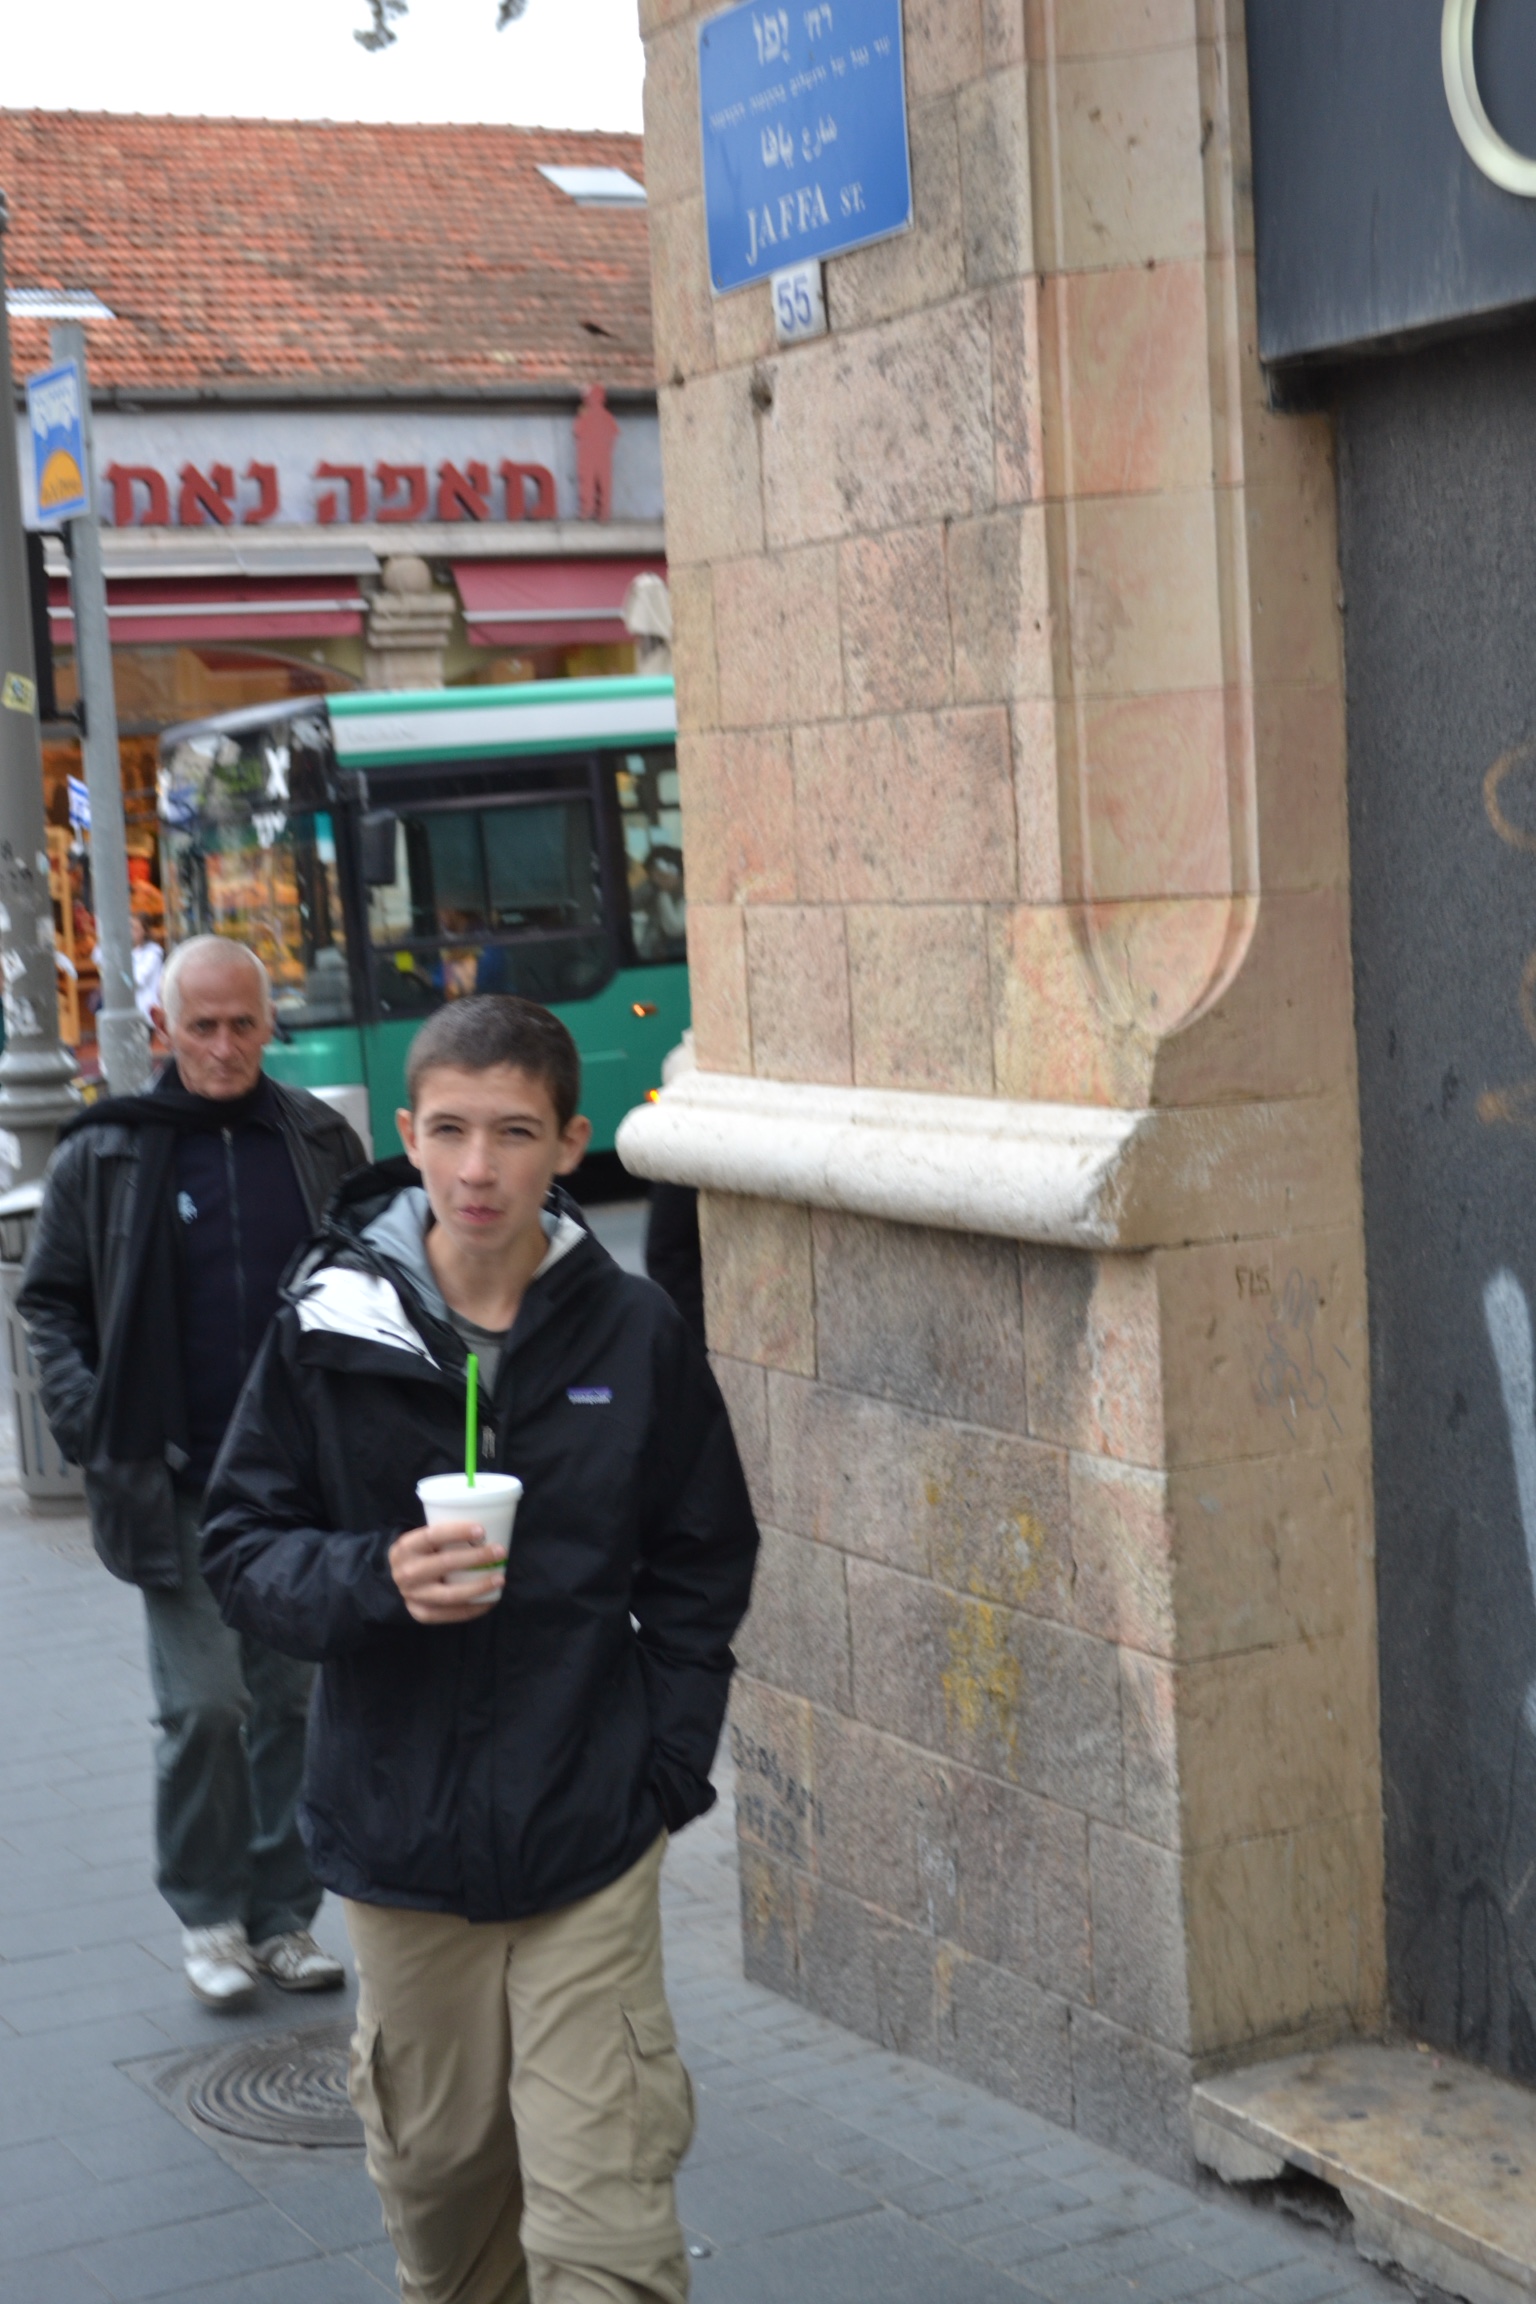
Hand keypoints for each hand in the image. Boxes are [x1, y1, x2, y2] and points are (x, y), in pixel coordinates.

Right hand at [390, 1520, 505, 1623]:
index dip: (457, 1532)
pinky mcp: (420, 1613)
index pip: (432, 1535)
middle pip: (445, 1563)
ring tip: (500, 1579)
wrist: (397, 1578)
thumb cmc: (421, 1553)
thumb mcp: (422, 1539)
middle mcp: (405, 1572)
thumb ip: (445, 1535)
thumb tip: (490, 1528)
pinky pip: (449, 1614)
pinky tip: (489, 1601)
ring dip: (478, 1587)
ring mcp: (412, 1596)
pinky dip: (472, 1609)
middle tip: (500, 1552)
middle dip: (476, 1557)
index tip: (482, 1531)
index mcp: (406, 1547)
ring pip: (449, 1594)